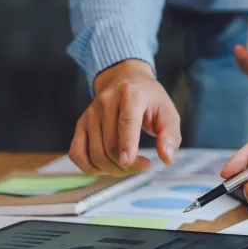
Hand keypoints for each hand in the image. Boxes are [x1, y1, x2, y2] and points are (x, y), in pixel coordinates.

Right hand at [69, 59, 181, 175]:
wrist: (124, 79)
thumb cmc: (149, 98)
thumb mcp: (168, 112)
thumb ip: (170, 135)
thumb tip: (166, 157)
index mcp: (130, 94)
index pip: (126, 122)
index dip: (126, 144)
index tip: (127, 162)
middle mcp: (106, 101)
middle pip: (110, 145)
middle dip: (128, 165)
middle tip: (143, 165)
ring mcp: (90, 113)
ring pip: (95, 154)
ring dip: (113, 169)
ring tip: (128, 165)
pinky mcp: (81, 124)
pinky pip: (77, 153)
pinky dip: (90, 168)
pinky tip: (106, 167)